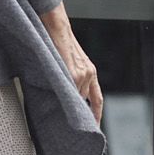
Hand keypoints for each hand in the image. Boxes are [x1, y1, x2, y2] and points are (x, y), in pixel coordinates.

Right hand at [40, 4, 102, 121]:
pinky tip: (57, 97)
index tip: (95, 127)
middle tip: (71, 123)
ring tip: (57, 105)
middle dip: (77, 110)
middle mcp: (89, 74)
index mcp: (90, 72)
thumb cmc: (58, 43)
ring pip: (76, 97)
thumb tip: (67, 94)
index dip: (96, 114)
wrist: (57, 27)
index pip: (97, 99)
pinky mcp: (74, 72)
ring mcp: (83, 74)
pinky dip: (64, 96)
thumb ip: (71, 77)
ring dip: (68, 102)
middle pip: (83, 100)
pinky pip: (70, 91)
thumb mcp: (70, 62)